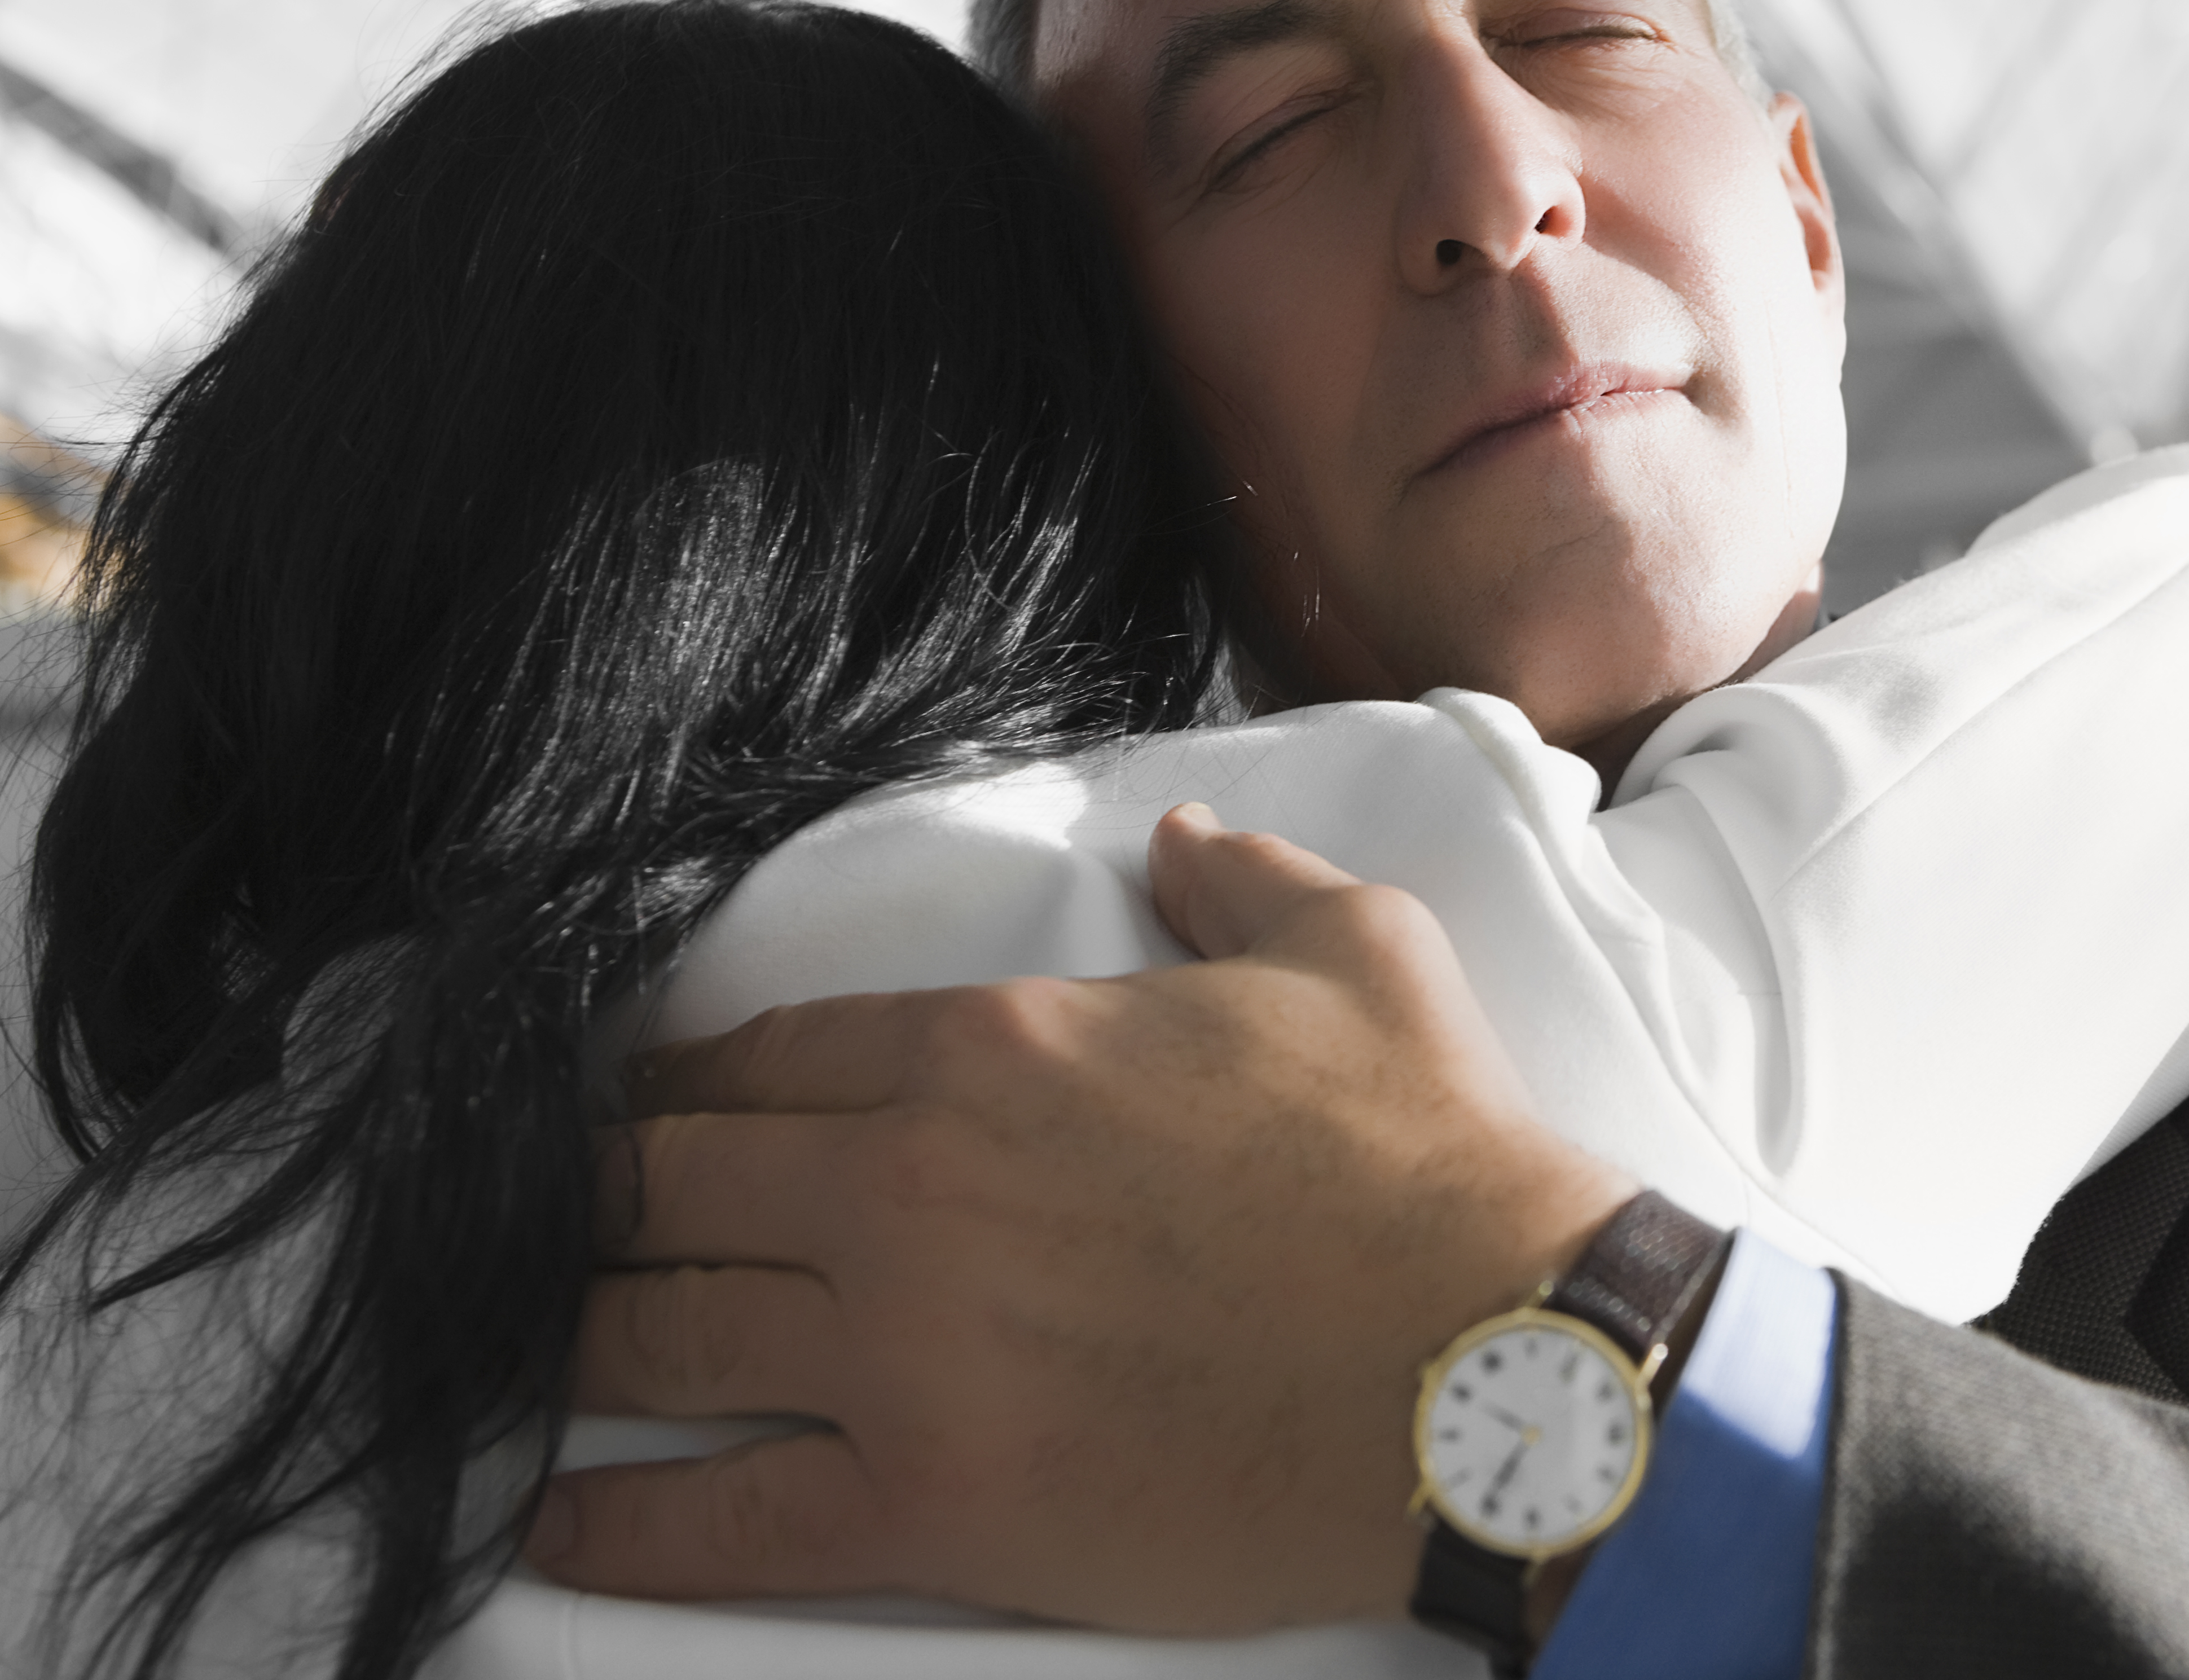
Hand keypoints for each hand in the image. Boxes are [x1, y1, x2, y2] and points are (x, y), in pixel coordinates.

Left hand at [528, 804, 1636, 1631]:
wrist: (1490, 1354)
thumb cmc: (1425, 1156)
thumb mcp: (1353, 954)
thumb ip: (1242, 880)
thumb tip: (1182, 840)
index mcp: (990, 1050)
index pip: (766, 1056)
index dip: (680, 1087)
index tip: (642, 1114)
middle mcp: (909, 1188)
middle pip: (673, 1186)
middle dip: (598, 1203)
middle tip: (564, 1228)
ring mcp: (905, 1353)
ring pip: (659, 1334)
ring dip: (575, 1339)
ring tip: (529, 1354)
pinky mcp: (932, 1503)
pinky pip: (721, 1516)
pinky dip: (619, 1517)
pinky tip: (556, 1515)